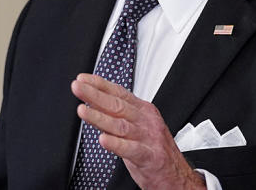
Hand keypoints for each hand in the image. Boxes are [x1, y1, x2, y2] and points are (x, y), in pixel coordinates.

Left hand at [71, 74, 204, 189]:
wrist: (177, 176)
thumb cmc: (154, 151)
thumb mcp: (136, 128)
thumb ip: (117, 116)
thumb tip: (93, 104)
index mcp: (143, 110)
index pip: (119, 92)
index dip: (99, 85)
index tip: (82, 79)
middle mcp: (146, 121)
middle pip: (117, 105)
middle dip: (95, 95)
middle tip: (78, 88)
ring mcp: (148, 138)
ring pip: (120, 125)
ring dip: (99, 117)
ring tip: (83, 110)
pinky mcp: (150, 156)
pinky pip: (131, 149)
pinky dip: (116, 144)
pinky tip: (103, 140)